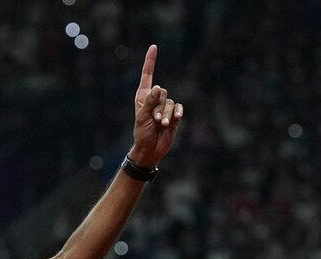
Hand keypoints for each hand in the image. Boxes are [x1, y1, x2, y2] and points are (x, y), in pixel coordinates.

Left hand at [130, 45, 183, 166]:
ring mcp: (164, 107)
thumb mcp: (142, 118)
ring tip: (161, 125)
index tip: (154, 47)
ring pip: (171, 102)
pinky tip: (174, 121)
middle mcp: (154, 99)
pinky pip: (179, 108)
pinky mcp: (174, 115)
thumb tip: (157, 86)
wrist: (150, 149)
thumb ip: (150, 102)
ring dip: (166, 115)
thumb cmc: (141, 134)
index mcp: (143, 97)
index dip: (150, 61)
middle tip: (154, 120)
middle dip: (159, 107)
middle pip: (162, 92)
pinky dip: (177, 114)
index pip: (147, 75)